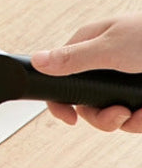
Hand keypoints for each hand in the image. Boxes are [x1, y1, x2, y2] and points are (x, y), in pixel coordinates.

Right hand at [31, 14, 141, 131]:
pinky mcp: (141, 95)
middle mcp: (106, 65)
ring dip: (124, 121)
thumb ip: (73, 59)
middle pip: (86, 102)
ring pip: (111, 114)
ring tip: (138, 115)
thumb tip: (36, 61)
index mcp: (91, 46)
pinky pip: (134, 117)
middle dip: (101, 116)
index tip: (68, 118)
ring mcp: (125, 81)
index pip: (60, 75)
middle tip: (117, 116)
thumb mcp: (111, 48)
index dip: (61, 100)